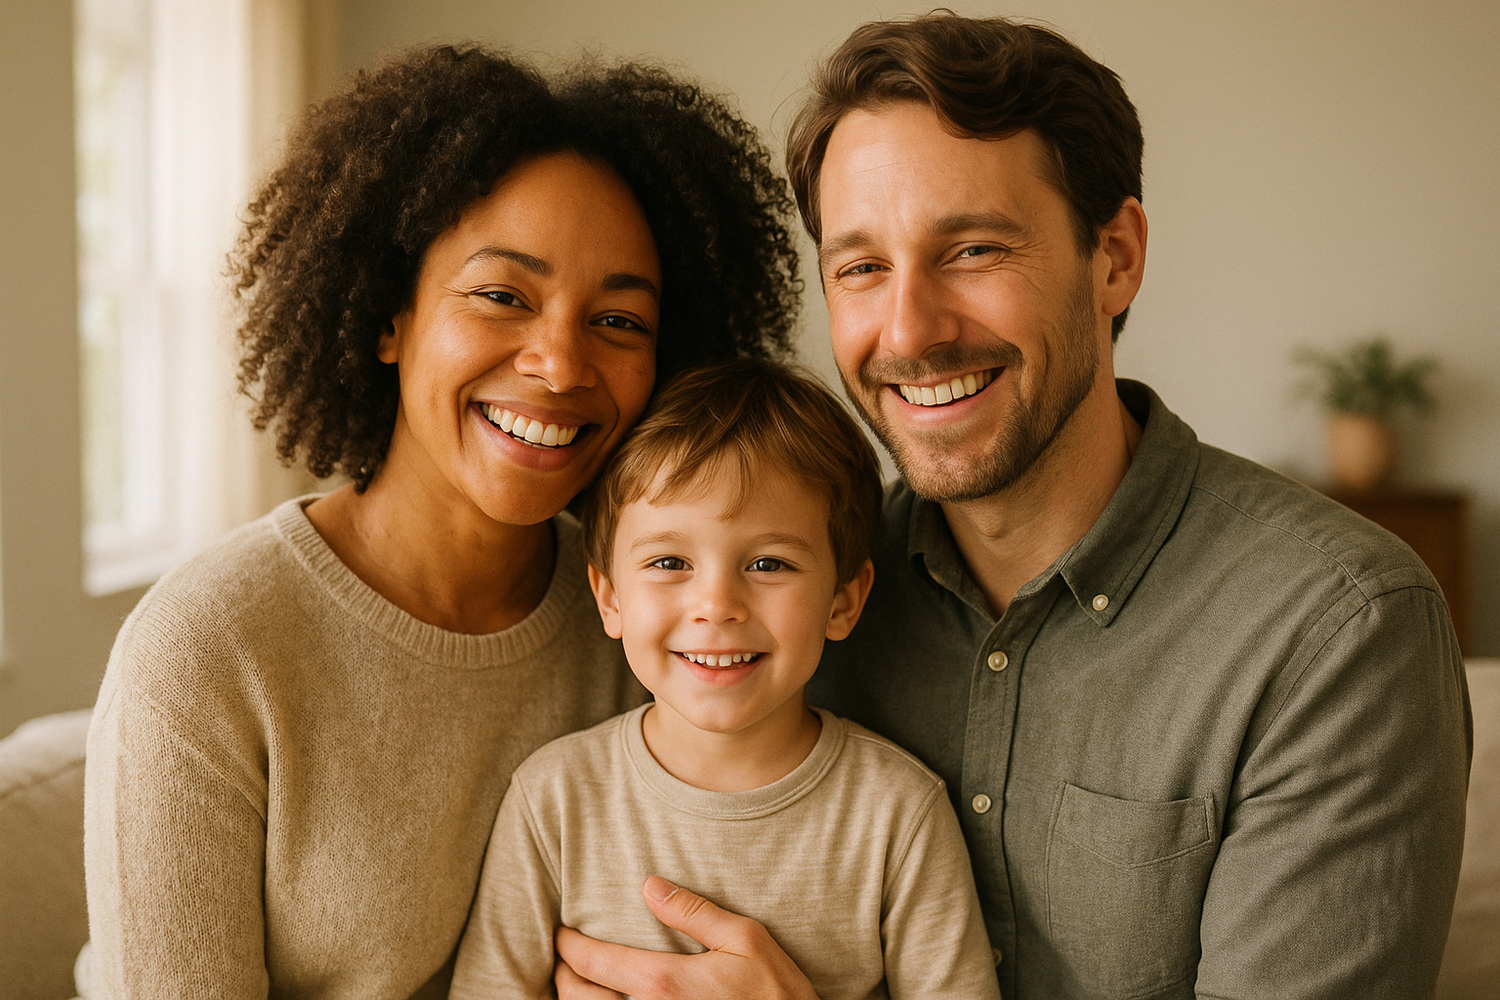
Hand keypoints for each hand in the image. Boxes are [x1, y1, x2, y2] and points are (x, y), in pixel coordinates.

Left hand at [553, 877, 819, 999]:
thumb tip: (650, 885)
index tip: (562, 932)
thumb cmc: (776, 993)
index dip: (568, 944)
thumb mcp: (746, 939)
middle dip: (563, 974)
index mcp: (664, 982)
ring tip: (579, 983)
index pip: (593, 961)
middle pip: (578, 997)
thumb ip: (694, 912)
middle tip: (565, 958)